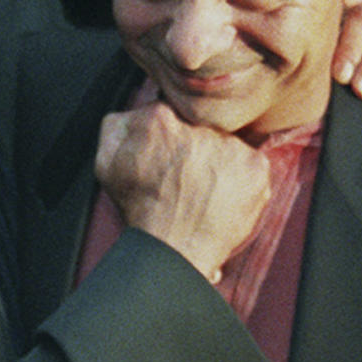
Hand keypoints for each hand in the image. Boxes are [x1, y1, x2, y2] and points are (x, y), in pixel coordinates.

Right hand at [95, 101, 270, 280]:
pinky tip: (222, 195)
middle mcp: (198, 128)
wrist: (173, 251)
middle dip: (196, 147)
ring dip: (220, 161)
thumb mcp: (107, 163)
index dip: (172, 137)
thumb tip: (135, 110)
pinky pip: (251, 162)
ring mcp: (231, 147)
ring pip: (227, 143)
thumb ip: (118, 124)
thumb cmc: (141, 210)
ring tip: (204, 189)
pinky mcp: (255, 166)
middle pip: (202, 126)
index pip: (173, 113)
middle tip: (186, 176)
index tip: (171, 156)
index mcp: (160, 120)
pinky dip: (241, 178)